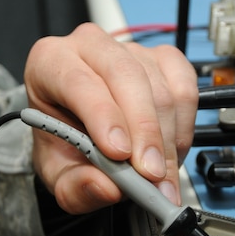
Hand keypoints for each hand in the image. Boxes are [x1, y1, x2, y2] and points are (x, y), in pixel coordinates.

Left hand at [25, 23, 197, 213]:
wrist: (80, 138)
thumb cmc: (64, 145)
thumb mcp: (57, 175)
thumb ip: (75, 186)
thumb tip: (105, 187)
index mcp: (50, 62)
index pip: (79, 82)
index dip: (103, 116)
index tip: (119, 153)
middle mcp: (90, 48)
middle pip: (126, 77)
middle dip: (144, 131)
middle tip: (149, 174)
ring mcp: (131, 51)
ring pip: (160, 87)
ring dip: (166, 139)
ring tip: (159, 177)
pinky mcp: (164, 60)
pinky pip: (185, 88)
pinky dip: (183, 127)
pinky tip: (169, 152)